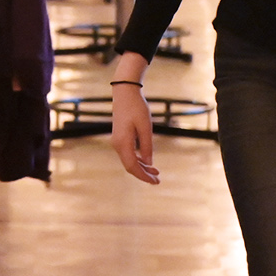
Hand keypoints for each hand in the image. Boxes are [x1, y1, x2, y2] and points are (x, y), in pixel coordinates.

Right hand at [106, 53, 159, 184]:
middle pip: (130, 166)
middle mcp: (117, 145)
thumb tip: (148, 163)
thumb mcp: (146, 127)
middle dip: (143, 175)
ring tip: (156, 173)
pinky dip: (138, 160)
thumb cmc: (137, 108)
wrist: (125, 93)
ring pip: (129, 161)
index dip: (143, 176)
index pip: (132, 166)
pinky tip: (147, 162)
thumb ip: (147, 146)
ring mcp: (117, 142)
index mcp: (122, 143)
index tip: (155, 182)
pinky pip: (128, 154)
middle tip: (158, 181)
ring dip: (142, 168)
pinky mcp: (120, 138)